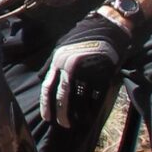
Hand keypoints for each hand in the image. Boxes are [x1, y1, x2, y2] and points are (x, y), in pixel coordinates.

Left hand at [39, 11, 134, 128]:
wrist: (108, 27)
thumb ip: (52, 63)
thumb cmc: (84, 37)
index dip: (47, 105)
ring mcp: (87, 71)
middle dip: (62, 114)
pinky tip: (91, 115)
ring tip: (77, 123)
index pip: (48, 87)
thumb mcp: (63, 46)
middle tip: (63, 124)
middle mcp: (70, 67)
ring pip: (79, 99)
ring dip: (78, 114)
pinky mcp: (102, 74)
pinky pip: (95, 96)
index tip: (47, 118)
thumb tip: (43, 78)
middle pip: (63, 97)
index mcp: (58, 61)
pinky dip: (92, 107)